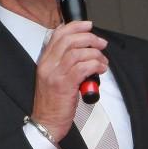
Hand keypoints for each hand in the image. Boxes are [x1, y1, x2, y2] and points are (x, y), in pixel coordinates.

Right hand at [29, 20, 107, 140]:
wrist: (46, 122)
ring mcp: (55, 74)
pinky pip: (83, 68)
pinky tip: (100, 69)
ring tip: (103, 61)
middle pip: (69, 40)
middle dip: (89, 38)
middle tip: (101, 43)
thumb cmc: (52, 103)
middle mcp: (48, 65)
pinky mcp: (65, 85)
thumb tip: (82, 51)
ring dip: (95, 54)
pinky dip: (95, 65)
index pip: (57, 34)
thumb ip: (63, 63)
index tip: (88, 25)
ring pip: (77, 52)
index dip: (75, 26)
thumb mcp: (53, 78)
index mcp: (44, 61)